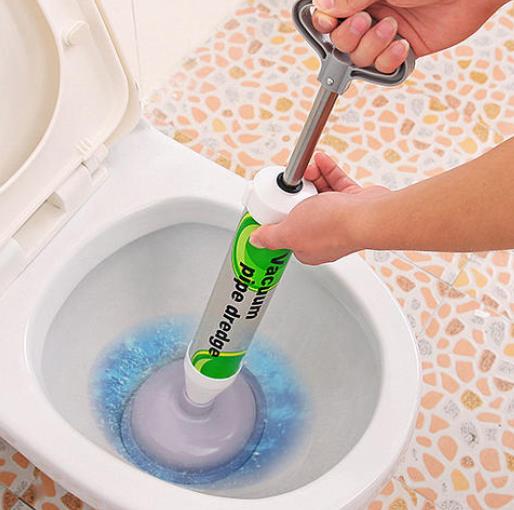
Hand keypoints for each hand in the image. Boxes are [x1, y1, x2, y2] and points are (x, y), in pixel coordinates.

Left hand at [250, 153, 390, 264]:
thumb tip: (256, 240)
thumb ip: (271, 236)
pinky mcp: (353, 203)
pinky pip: (336, 184)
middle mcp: (324, 235)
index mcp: (306, 247)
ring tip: (306, 168)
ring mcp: (340, 219)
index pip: (287, 231)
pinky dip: (328, 171)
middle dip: (296, 192)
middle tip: (291, 181)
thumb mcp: (289, 232)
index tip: (274, 202)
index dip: (279, 215)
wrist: (368, 216)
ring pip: (320, 194)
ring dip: (311, 178)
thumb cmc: (333, 227)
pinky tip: (320, 161)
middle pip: (302, 209)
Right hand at [312, 0, 506, 72]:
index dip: (324, 24)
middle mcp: (369, 14)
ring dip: (372, 47)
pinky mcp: (401, 51)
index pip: (326, 17)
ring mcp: (383, 34)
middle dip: (349, 37)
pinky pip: (382, 69)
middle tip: (365, 21)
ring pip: (359, 58)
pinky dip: (389, 61)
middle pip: (338, 42)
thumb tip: (322, 6)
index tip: (329, 23)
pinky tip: (403, 45)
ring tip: (392, 29)